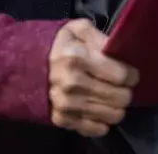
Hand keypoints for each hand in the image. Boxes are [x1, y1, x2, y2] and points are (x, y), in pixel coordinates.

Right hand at [48, 19, 138, 137]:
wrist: (26, 65)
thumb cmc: (60, 45)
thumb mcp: (78, 29)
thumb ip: (100, 37)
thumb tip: (118, 51)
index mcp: (77, 58)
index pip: (121, 76)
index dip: (131, 75)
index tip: (130, 74)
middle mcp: (72, 83)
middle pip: (120, 97)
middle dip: (126, 92)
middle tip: (120, 87)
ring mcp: (66, 104)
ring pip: (112, 115)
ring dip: (117, 107)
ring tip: (111, 97)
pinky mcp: (62, 119)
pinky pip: (95, 129)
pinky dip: (102, 121)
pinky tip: (99, 109)